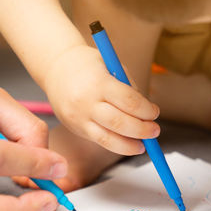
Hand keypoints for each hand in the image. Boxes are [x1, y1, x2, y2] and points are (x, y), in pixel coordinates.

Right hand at [43, 45, 160, 154]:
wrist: (56, 68)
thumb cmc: (89, 65)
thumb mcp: (112, 67)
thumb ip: (129, 88)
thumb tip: (147, 113)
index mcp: (99, 82)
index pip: (129, 102)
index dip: (147, 110)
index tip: (155, 112)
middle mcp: (86, 102)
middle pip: (120, 123)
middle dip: (142, 130)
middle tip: (155, 131)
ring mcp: (79, 117)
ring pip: (108, 139)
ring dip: (130, 145)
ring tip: (143, 144)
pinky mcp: (75, 127)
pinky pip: (99, 141)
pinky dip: (116, 145)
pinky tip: (128, 144)